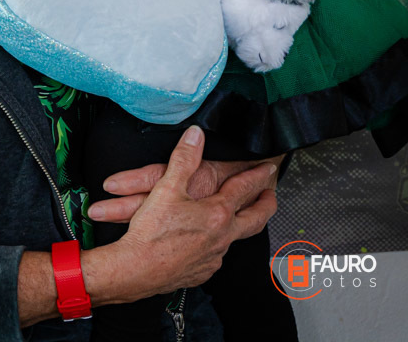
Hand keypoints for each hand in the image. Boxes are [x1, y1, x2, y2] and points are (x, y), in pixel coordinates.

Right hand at [105, 127, 277, 299]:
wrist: (136, 270)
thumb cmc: (151, 232)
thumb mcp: (166, 186)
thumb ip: (184, 158)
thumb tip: (195, 135)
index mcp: (217, 214)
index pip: (244, 189)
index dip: (257, 176)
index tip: (267, 170)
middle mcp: (221, 237)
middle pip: (255, 220)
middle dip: (266, 205)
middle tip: (271, 196)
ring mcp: (213, 257)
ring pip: (234, 239)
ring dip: (238, 225)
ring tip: (237, 217)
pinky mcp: (201, 272)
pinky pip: (216, 256)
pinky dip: (217, 244)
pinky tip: (208, 241)